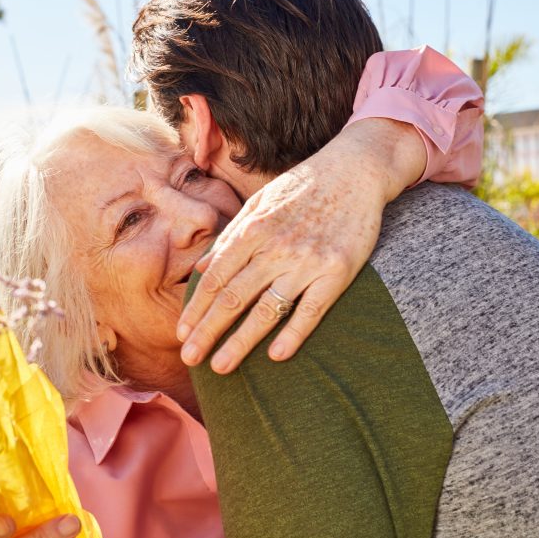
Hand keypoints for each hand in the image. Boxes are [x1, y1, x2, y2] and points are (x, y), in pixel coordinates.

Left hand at [177, 118, 425, 372]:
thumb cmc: (304, 186)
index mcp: (253, 229)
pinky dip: (293, 334)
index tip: (181, 332)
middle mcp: (276, 247)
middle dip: (207, 331)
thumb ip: (231, 234)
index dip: (196, 307)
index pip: (215, 277)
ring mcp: (307, 261)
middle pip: (233, 298)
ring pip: (266, 310)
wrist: (356, 169)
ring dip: (240, 342)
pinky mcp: (338, 271)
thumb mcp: (260, 201)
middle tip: (189, 359)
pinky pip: (311, 310)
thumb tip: (202, 266)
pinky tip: (275, 356)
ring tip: (221, 367)